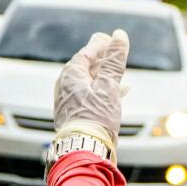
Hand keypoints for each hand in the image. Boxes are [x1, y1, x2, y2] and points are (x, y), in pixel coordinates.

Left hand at [53, 30, 128, 160]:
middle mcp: (65, 87)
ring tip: (121, 76)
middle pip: (85, 67)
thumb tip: (119, 35)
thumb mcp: (108, 85)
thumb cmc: (95, 117)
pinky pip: (89, 97)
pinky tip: (117, 95)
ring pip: (88, 83)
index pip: (86, 53)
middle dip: (102, 61)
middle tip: (113, 52)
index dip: (100, 45)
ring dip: (105, 78)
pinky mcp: (75, 116)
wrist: (84, 150)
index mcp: (70, 76)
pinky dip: (103, 92)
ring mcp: (69, 103)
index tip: (112, 38)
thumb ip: (114, 60)